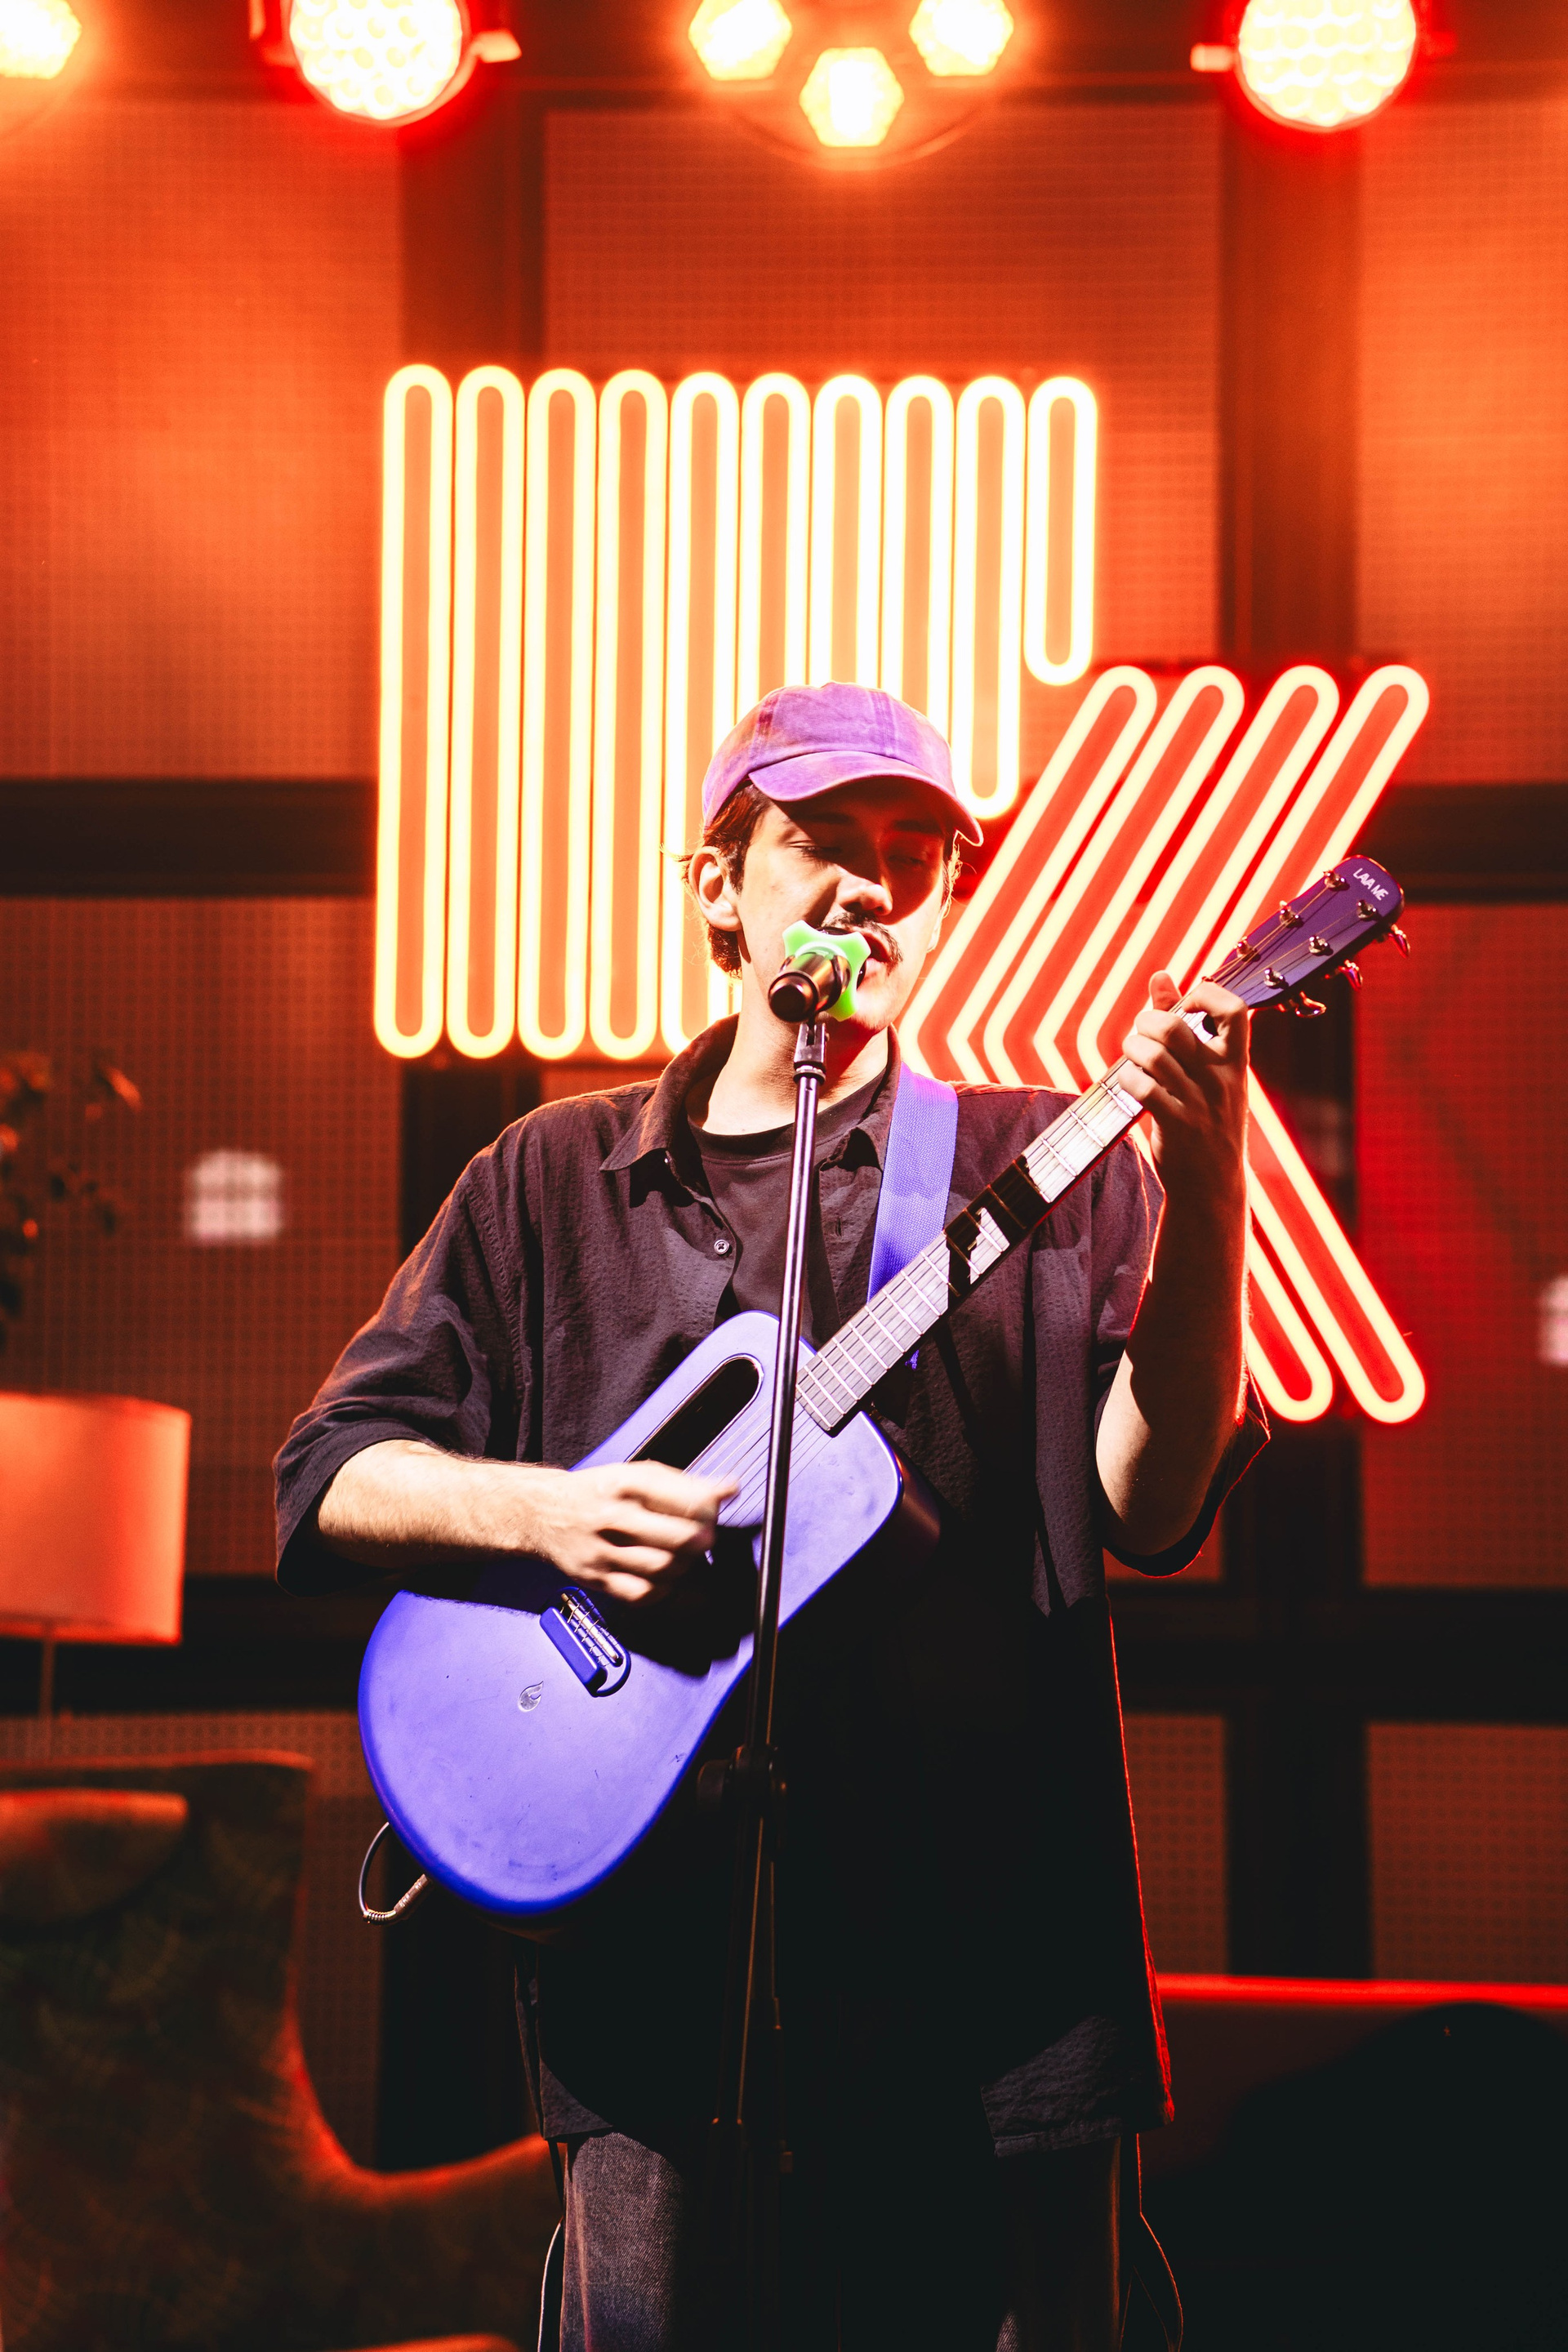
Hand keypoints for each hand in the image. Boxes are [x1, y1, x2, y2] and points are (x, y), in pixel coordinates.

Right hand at [517, 1462, 737, 1607]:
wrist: (542, 1513)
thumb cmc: (599, 1493)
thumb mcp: (637, 1475)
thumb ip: (685, 1484)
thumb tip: (730, 1489)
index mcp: (627, 1483)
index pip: (685, 1498)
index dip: (710, 1508)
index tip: (715, 1509)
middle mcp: (613, 1516)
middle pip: (678, 1538)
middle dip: (702, 1540)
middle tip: (705, 1537)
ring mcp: (603, 1550)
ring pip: (663, 1568)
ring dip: (686, 1565)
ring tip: (685, 1556)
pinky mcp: (597, 1578)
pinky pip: (641, 1593)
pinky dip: (663, 1589)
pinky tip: (664, 1576)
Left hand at [1117, 971, 1249, 1203]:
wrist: (1213, 1184)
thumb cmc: (1207, 1118)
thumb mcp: (1208, 1072)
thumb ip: (1184, 1022)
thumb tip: (1161, 976)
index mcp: (1235, 1061)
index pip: (1234, 1009)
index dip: (1204, 994)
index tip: (1185, 1004)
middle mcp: (1221, 1079)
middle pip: (1174, 1028)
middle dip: (1145, 1022)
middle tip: (1141, 1034)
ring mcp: (1200, 1103)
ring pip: (1152, 1056)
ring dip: (1131, 1049)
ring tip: (1131, 1057)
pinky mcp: (1177, 1126)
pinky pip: (1142, 1088)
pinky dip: (1127, 1079)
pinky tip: (1129, 1083)